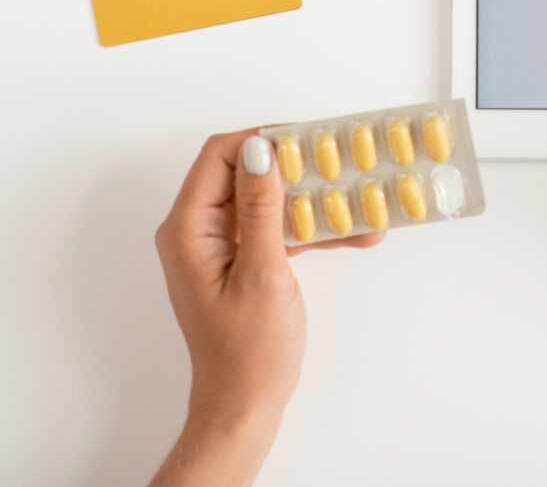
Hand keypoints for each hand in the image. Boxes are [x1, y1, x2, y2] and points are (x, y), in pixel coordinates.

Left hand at [147, 132, 383, 486]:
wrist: (244, 407)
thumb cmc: (247, 353)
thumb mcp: (263, 273)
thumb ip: (262, 208)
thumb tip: (260, 150)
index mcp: (188, 228)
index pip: (220, 155)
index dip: (263, 139)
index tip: (308, 139)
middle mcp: (197, 230)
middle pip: (245, 173)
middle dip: (295, 167)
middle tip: (339, 163)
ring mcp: (219, 246)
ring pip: (266, 200)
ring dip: (311, 200)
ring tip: (358, 199)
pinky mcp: (241, 261)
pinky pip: (275, 228)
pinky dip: (310, 229)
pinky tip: (353, 233)